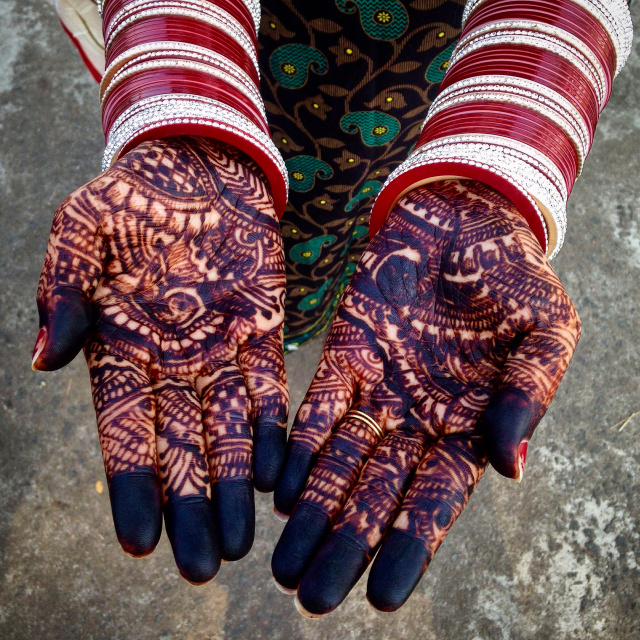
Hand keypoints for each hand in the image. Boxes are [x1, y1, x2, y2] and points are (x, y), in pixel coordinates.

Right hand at [32, 137, 287, 582]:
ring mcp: (220, 352)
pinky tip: (274, 478)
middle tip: (199, 567)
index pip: (123, 432)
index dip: (131, 485)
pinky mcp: (262, 333)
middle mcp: (173, 363)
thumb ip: (62, 292)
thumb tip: (47, 359)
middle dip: (189, 507)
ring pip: (228, 433)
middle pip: (181, 448)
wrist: (198, 167)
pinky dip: (271, 435)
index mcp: (122, 348)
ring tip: (237, 544)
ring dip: (232, 488)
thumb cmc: (131, 196)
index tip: (138, 539)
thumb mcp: (79, 231)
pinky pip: (268, 393)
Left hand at [271, 179, 579, 614]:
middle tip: (311, 598)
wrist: (465, 218)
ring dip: (312, 510)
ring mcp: (377, 389)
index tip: (380, 597)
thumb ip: (527, 396)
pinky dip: (299, 447)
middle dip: (344, 544)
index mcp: (468, 423)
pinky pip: (317, 408)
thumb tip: (508, 469)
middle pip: (376, 494)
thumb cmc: (514, 276)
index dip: (408, 546)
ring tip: (285, 563)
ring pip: (338, 462)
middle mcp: (416, 418)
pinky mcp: (344, 354)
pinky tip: (278, 487)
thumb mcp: (545, 332)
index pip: (435, 499)